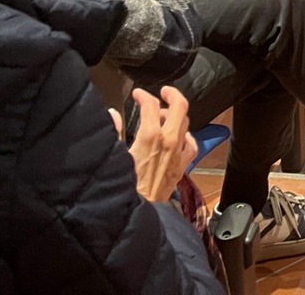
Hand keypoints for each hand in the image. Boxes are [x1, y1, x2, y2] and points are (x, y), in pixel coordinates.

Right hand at [109, 86, 197, 202]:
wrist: (139, 211)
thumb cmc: (125, 187)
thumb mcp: (115, 156)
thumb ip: (115, 132)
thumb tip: (113, 115)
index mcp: (150, 136)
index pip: (151, 104)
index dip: (143, 95)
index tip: (137, 94)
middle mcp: (169, 140)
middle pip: (179, 106)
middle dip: (171, 94)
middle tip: (163, 92)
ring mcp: (178, 152)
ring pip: (185, 122)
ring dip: (175, 115)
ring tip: (163, 116)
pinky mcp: (182, 165)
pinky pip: (191, 144)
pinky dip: (186, 136)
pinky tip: (178, 137)